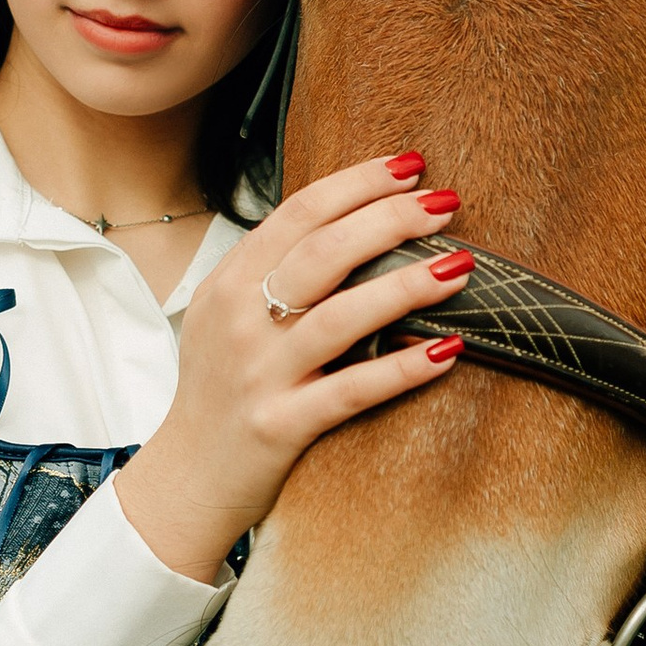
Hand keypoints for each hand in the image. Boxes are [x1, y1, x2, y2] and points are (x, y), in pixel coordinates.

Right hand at [114, 154, 471, 581]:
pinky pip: (351, 391)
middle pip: (322, 252)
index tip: (411, 166)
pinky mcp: (280, 426)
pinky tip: (447, 352)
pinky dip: (401, 369)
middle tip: (445, 201)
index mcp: (230, 283)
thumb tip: (352, 224)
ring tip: (460, 266)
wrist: (185, 479)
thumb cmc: (220, 390)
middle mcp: (241, 321)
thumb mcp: (228, 317)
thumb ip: (274, 272)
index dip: (359, 183)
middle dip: (389, 219)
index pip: (299, 213)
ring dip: (405, 286)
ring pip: (340, 316)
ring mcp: (259, 374)